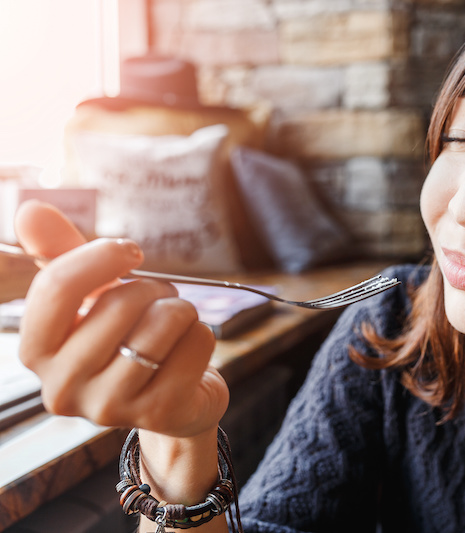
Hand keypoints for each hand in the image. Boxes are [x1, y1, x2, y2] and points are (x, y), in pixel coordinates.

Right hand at [14, 200, 229, 437]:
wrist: (173, 399)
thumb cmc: (127, 339)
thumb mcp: (92, 296)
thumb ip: (61, 253)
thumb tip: (30, 209)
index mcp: (37, 351)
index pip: (57, 288)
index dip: (101, 256)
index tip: (132, 252)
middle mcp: (62, 386)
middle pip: (119, 304)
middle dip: (153, 288)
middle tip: (159, 300)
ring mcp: (109, 406)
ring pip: (164, 322)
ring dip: (182, 310)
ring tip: (174, 326)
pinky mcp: (158, 413)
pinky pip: (197, 342)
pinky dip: (202, 334)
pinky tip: (188, 353)